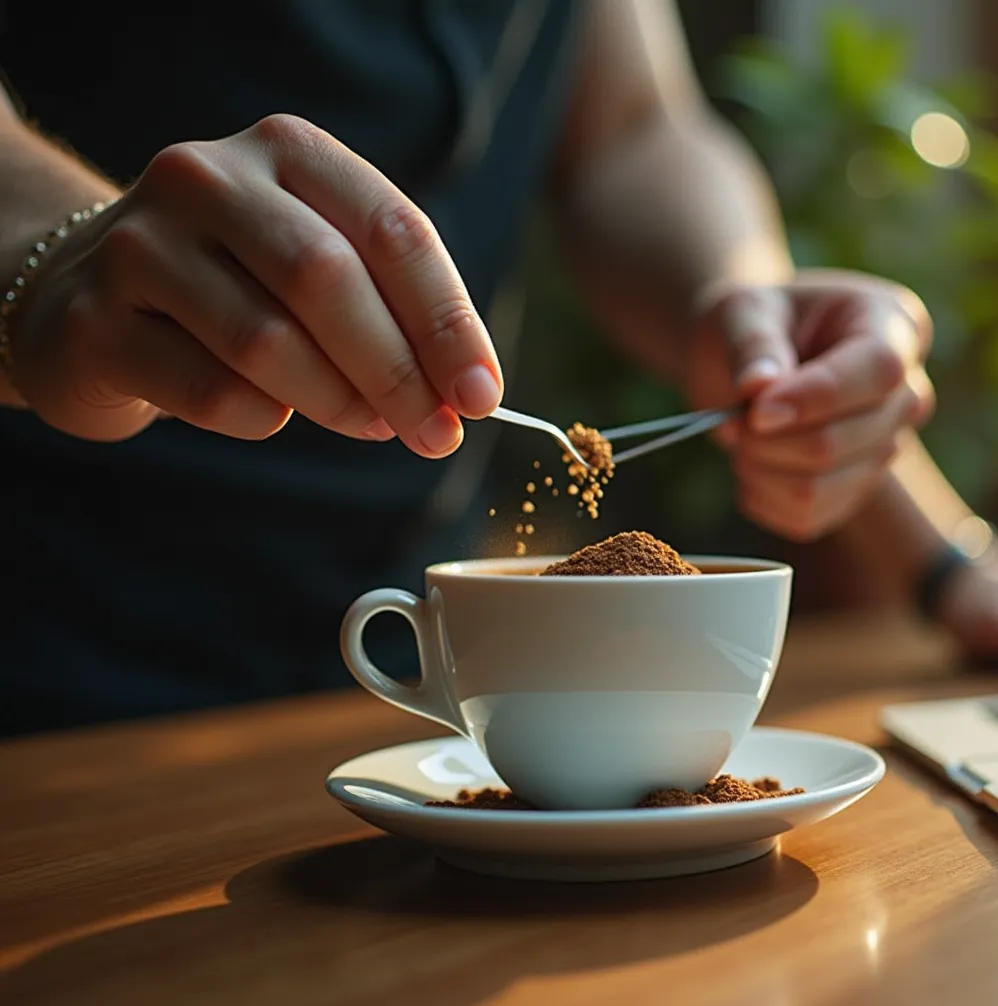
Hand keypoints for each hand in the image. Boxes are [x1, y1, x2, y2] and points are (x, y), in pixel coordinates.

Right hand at [8, 114, 502, 454]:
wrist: (85, 297)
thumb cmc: (238, 286)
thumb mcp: (318, 264)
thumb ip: (393, 311)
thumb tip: (469, 395)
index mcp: (287, 151)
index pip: (395, 231)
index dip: (450, 322)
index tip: (484, 396)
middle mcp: (208, 179)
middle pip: (329, 280)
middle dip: (400, 371)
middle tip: (440, 434)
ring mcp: (140, 243)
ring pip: (268, 340)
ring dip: (339, 402)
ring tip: (371, 426)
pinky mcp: (94, 319)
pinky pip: (209, 390)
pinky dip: (263, 417)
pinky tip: (273, 412)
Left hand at [686, 269, 934, 540]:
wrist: (752, 362)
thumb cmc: (755, 323)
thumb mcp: (744, 310)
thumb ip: (753, 344)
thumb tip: (759, 388)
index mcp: (894, 326)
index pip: (880, 370)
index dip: (820, 396)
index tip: (757, 410)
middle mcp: (906, 393)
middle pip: (851, 439)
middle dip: (772, 437)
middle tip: (732, 417)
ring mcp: (887, 447)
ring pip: (823, 486)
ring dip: (760, 468)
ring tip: (739, 435)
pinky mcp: (856, 491)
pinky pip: (807, 518)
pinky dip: (763, 497)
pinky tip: (752, 463)